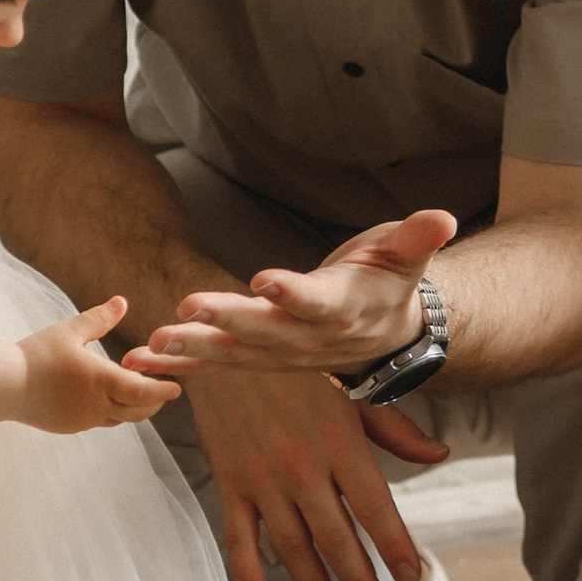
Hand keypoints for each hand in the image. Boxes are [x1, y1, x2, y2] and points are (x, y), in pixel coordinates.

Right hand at [9, 297, 174, 433]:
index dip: (162, 391)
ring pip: (119, 419)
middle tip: (164, 393)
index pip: (143, 392)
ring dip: (133, 409)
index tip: (177, 388)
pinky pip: (99, 421)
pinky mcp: (69, 427)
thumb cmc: (37, 355)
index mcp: (101, 381)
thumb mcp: (69, 331)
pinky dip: (111, 413)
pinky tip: (107, 401)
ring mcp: (83, 420)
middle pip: (137, 412)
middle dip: (153, 403)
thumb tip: (122, 302)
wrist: (5, 386)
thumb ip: (98, 319)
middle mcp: (97, 406)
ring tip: (139, 395)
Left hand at [143, 206, 457, 381]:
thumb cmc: (386, 285)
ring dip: (189, 349)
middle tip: (187, 309)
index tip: (266, 282)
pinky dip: (175, 363)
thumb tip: (443, 216)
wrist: (382, 336)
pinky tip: (138, 359)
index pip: (316, 303)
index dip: (293, 294)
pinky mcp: (254, 357)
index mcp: (342, 311)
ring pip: (230, 352)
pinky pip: (211, 363)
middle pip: (263, 332)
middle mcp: (306, 339)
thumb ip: (418, 238)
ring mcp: (277, 354)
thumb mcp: (406, 256)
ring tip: (151, 344)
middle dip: (224, 321)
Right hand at [177, 365, 444, 580]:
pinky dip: (246, 570)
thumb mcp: (350, 386)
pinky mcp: (230, 478)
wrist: (225, 339)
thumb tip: (440, 454)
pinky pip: (238, 534)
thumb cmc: (296, 364)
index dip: (394, 545)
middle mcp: (301, 464)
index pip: (374, 505)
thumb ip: (394, 427)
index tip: (412, 578)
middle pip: (337, 538)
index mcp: (339, 439)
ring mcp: (262, 475)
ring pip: (293, 547)